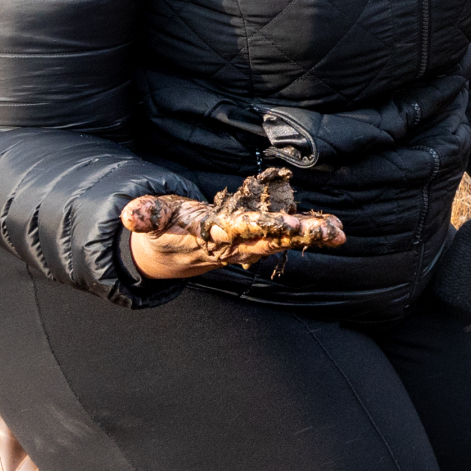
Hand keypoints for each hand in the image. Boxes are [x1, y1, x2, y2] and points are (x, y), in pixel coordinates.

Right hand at [121, 171, 344, 282]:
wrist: (166, 256)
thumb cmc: (162, 229)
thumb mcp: (150, 219)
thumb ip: (145, 214)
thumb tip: (130, 215)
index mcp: (211, 236)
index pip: (242, 231)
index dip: (266, 228)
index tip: (290, 226)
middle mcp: (233, 245)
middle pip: (272, 240)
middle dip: (302, 236)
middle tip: (333, 233)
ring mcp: (246, 246)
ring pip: (282, 242)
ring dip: (311, 238)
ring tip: (339, 232)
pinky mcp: (253, 242)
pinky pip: (283, 238)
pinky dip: (307, 234)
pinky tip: (333, 227)